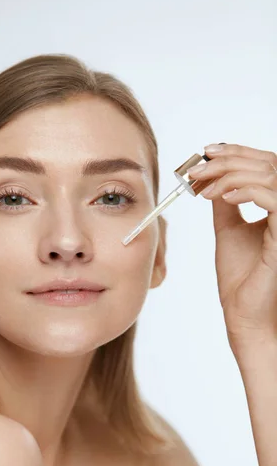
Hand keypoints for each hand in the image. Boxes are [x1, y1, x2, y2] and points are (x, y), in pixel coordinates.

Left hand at [188, 143, 276, 352]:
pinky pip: (274, 198)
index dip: (236, 152)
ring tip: (204, 186)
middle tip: (197, 170)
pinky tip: (222, 197)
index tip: (205, 152)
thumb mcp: (228, 230)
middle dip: (228, 160)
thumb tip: (212, 179)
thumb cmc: (240, 277)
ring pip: (269, 174)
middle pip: (267, 163)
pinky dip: (247, 190)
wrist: (243, 313)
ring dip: (231, 174)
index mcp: (276, 205)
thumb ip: (225, 202)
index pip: (263, 164)